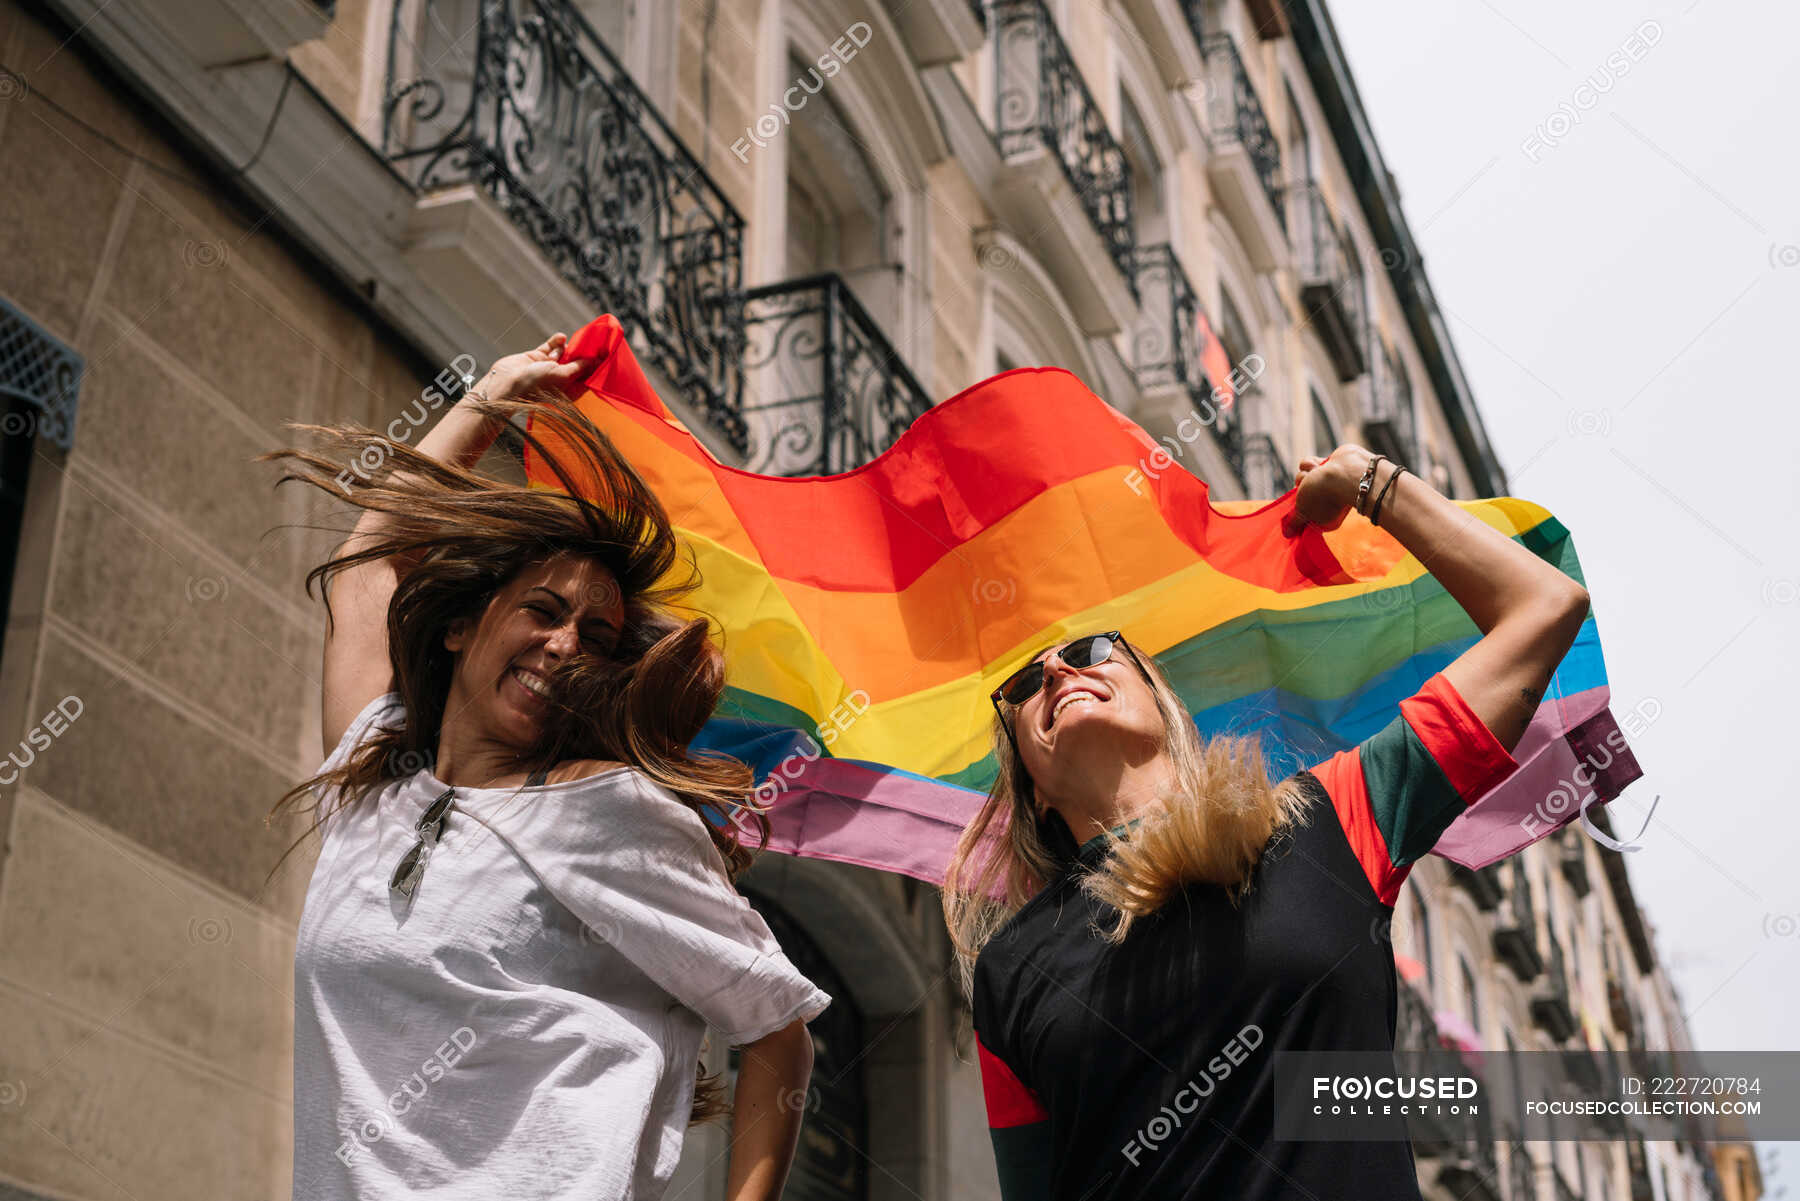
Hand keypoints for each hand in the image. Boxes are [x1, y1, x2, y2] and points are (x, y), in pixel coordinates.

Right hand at [468, 332, 597, 402]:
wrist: (507, 383)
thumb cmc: (537, 385)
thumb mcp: (563, 375)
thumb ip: (578, 367)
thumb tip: (594, 360)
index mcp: (568, 390)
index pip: (586, 377)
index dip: (594, 367)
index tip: (605, 354)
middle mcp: (558, 379)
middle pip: (575, 364)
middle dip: (583, 354)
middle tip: (594, 341)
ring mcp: (547, 368)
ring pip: (562, 354)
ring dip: (569, 346)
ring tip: (576, 339)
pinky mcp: (536, 358)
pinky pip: (549, 347)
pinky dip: (555, 342)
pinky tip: (561, 336)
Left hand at [1280, 444, 1375, 537]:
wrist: (1347, 472)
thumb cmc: (1324, 494)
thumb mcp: (1304, 512)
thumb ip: (1295, 521)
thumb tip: (1288, 534)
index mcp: (1323, 516)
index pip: (1302, 512)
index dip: (1297, 508)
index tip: (1299, 506)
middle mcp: (1324, 499)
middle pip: (1299, 492)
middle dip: (1301, 486)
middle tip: (1312, 487)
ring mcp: (1326, 482)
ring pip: (1302, 475)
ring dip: (1307, 473)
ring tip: (1319, 473)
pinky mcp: (1326, 466)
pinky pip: (1308, 463)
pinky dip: (1312, 463)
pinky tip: (1321, 465)